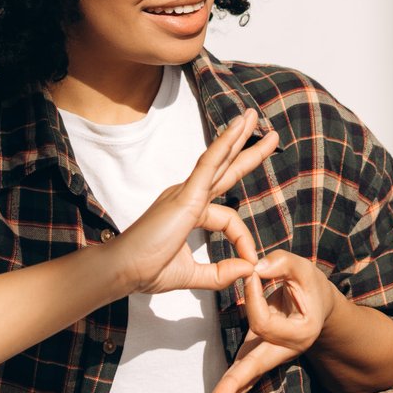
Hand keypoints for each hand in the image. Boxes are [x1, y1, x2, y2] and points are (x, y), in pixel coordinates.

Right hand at [111, 111, 277, 294]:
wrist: (122, 272)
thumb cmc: (146, 270)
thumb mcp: (192, 275)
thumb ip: (220, 273)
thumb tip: (248, 270)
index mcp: (190, 213)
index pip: (229, 219)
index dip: (244, 240)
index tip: (250, 263)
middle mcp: (188, 196)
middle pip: (225, 168)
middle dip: (247, 149)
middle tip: (269, 133)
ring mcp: (185, 192)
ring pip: (219, 158)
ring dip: (239, 136)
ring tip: (253, 116)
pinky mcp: (185, 195)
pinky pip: (208, 163)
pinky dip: (224, 144)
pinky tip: (237, 128)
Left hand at [202, 250, 341, 392]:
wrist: (319, 307)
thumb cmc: (309, 286)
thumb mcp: (301, 267)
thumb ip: (281, 263)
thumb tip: (255, 269)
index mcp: (301, 332)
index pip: (263, 322)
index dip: (252, 297)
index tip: (252, 274)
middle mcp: (286, 351)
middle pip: (256, 367)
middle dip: (235, 384)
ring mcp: (271, 357)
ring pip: (247, 380)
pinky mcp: (258, 357)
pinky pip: (242, 378)